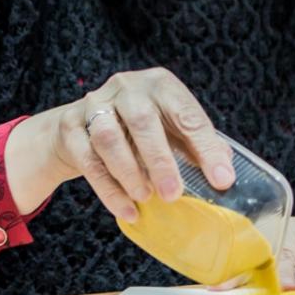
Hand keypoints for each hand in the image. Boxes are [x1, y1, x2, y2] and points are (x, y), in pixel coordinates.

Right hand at [7, 67, 234, 219]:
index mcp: (159, 84)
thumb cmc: (135, 129)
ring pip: (109, 137)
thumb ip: (194, 145)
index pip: (186, 113)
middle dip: (160, 160)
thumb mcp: (169, 129)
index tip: (222, 178)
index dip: (205, 147)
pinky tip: (127, 210)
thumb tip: (224, 173)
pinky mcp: (70, 129)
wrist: (79, 127)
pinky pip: (89, 161)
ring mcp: (93, 106)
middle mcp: (126, 87)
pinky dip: (109, 190)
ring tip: (146, 198)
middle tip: (173, 194)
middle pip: (142, 120)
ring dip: (130, 172)